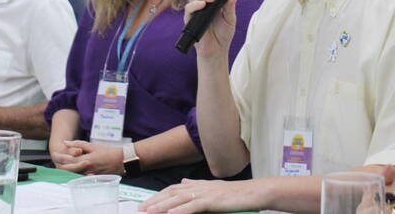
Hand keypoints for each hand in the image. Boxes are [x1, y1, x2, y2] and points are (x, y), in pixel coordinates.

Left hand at [51, 140, 123, 174]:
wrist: (121, 161)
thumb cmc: (108, 152)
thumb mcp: (93, 146)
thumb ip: (79, 144)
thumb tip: (66, 142)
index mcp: (85, 160)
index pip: (68, 160)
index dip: (60, 157)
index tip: (54, 153)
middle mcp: (85, 169)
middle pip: (68, 169)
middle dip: (61, 164)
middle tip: (56, 158)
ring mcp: (89, 174)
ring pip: (73, 173)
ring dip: (66, 168)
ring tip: (61, 162)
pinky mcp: (92, 177)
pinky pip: (80, 175)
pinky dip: (75, 171)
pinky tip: (73, 168)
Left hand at [139, 178, 264, 213]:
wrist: (253, 193)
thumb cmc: (236, 194)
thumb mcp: (213, 188)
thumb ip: (196, 186)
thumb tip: (183, 183)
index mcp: (199, 185)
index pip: (173, 189)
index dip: (158, 196)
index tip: (146, 203)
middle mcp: (199, 187)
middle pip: (172, 193)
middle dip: (154, 201)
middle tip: (141, 209)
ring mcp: (205, 193)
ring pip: (178, 200)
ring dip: (162, 206)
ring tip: (149, 212)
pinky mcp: (212, 201)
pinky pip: (192, 207)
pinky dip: (180, 211)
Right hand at [184, 0, 237, 58]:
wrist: (217, 50)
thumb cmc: (223, 34)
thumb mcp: (230, 19)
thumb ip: (230, 7)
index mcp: (213, 0)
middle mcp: (202, 2)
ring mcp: (195, 10)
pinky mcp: (190, 19)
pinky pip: (189, 8)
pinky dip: (195, 4)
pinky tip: (202, 4)